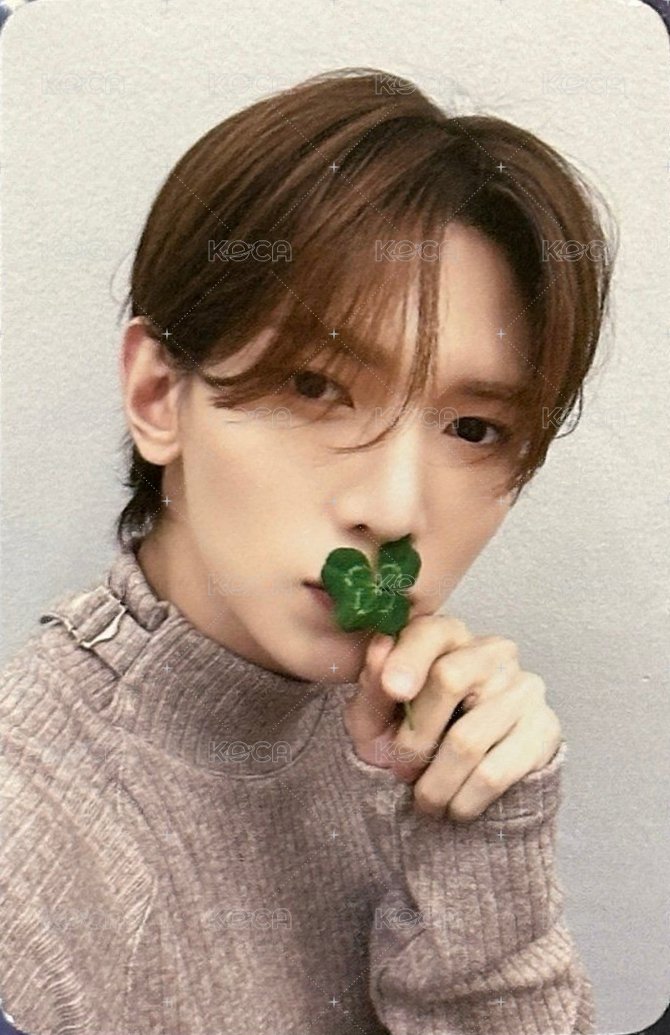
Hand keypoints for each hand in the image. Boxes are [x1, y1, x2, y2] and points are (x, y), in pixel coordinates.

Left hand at [344, 615, 562, 821]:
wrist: (462, 777)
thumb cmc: (411, 732)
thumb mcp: (378, 713)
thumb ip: (373, 684)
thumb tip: (380, 648)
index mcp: (448, 636)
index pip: (430, 633)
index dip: (408, 659)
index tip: (394, 691)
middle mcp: (492, 652)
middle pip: (450, 679)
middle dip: (415, 735)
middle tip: (400, 768)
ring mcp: (524, 688)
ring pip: (468, 738)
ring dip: (436, 781)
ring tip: (424, 799)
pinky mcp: (543, 728)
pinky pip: (495, 772)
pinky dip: (466, 799)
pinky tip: (455, 807)